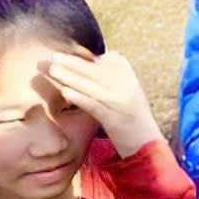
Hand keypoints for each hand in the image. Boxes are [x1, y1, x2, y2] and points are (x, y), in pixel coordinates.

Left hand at [43, 51, 162, 158]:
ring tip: (53, 70)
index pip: (111, 61)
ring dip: (70, 77)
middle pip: (97, 71)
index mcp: (132, 80)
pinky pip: (93, 105)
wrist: (146, 144)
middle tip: (55, 56)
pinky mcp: (113, 118)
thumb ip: (118, 77)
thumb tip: (98, 59)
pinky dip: (78, 98)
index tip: (71, 54)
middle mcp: (128, 88)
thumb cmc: (134, 119)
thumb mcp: (131, 93)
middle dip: (74, 63)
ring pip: (91, 86)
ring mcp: (120, 102)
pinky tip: (64, 92)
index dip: (88, 58)